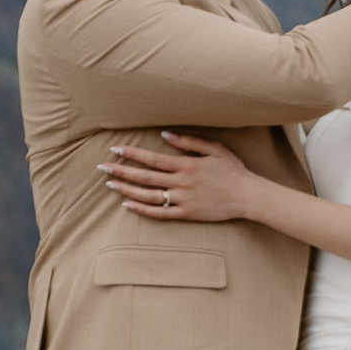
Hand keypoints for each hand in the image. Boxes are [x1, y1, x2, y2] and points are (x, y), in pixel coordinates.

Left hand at [103, 132, 253, 221]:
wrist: (248, 196)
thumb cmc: (233, 170)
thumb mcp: (215, 148)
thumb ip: (189, 142)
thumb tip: (166, 135)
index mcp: (187, 165)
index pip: (153, 159)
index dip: (133, 154)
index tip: (116, 149)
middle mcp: (182, 182)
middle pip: (145, 177)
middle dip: (122, 171)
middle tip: (103, 167)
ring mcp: (183, 200)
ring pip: (149, 196)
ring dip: (127, 190)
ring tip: (110, 185)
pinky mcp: (187, 214)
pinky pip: (160, 214)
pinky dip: (143, 210)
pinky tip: (128, 206)